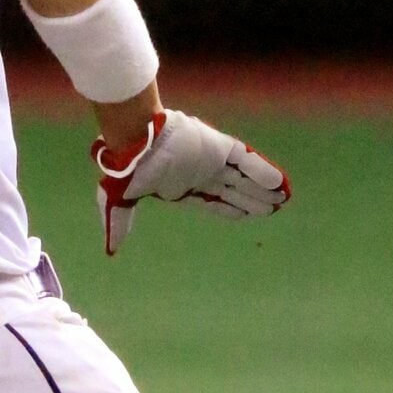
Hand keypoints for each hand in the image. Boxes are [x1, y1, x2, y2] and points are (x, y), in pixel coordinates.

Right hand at [93, 109, 290, 255]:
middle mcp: (201, 173)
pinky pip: (246, 160)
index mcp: (182, 186)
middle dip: (253, 199)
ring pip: (244, 178)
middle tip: (274, 208)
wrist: (132, 142)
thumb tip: (109, 251)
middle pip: (234, 190)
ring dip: (263, 189)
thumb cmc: (126, 169)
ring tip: (283, 198)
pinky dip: (263, 171)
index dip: (231, 209)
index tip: (247, 215)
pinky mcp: (219, 146)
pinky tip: (279, 183)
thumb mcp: (119, 201)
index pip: (213, 201)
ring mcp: (212, 159)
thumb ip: (120, 225)